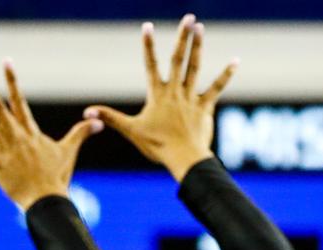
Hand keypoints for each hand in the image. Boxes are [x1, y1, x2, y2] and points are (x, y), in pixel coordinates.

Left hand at [0, 60, 101, 210]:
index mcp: (30, 131)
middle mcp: (15, 134)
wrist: (47, 199)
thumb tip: (100, 121)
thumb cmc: (57, 177)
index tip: (6, 63)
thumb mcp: (69, 151)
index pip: (18, 100)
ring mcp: (3, 148)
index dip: (11, 81)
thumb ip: (81, 133)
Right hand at [86, 14, 237, 181]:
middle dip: (183, 37)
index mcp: (157, 95)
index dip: (148, 46)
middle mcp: (175, 91)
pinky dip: (226, 74)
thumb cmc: (157, 146)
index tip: (147, 27)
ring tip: (200, 28)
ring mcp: (191, 97)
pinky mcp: (205, 107)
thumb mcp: (131, 131)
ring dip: (198, 47)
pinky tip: (235, 60)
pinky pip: (216, 87)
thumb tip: (87, 111)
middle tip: (188, 18)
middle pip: (178, 59)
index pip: (150, 65)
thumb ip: (110, 117)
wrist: (184, 158)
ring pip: (195, 67)